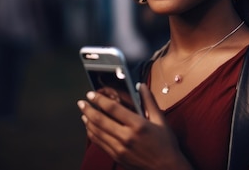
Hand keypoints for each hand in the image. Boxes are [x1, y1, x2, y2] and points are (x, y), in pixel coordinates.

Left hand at [78, 83, 192, 169]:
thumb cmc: (165, 145)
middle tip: (81, 102)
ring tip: (83, 113)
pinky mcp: (117, 156)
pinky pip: (100, 143)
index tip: (92, 94)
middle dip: (88, 109)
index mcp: (138, 125)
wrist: (166, 168)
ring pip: (97, 133)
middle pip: (100, 120)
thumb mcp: (160, 120)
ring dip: (88, 121)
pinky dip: (92, 134)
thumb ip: (149, 102)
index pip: (112, 109)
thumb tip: (141, 86)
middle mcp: (126, 137)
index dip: (99, 100)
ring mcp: (120, 148)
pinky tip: (90, 128)